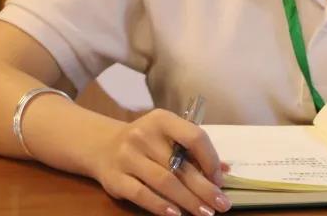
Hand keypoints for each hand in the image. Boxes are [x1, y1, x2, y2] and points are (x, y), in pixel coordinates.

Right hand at [91, 108, 231, 215]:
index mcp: (162, 119)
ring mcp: (127, 157)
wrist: (102, 146)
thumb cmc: (146, 142)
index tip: (219, 179)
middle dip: (204, 188)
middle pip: (180, 165)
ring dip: (188, 200)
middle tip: (222, 205)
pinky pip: (142, 194)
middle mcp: (143, 135)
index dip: (210, 160)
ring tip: (204, 213)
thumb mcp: (167, 136)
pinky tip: (177, 215)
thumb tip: (224, 171)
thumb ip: (193, 151)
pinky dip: (160, 206)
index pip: (194, 137)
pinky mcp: (115, 179)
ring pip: (164, 182)